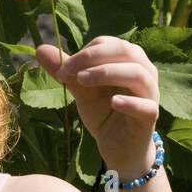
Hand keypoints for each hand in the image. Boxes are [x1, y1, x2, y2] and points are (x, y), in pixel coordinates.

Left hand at [35, 35, 159, 174]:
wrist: (118, 148)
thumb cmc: (104, 113)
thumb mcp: (81, 91)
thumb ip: (66, 72)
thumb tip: (40, 49)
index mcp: (127, 59)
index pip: (108, 43)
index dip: (84, 52)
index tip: (62, 69)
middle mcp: (144, 71)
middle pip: (124, 51)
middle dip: (93, 57)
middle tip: (68, 70)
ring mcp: (150, 94)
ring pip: (137, 74)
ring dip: (108, 73)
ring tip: (83, 81)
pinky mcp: (151, 117)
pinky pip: (146, 106)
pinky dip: (130, 102)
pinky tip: (113, 102)